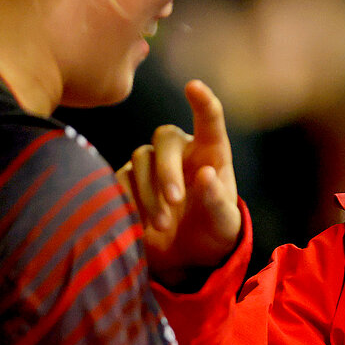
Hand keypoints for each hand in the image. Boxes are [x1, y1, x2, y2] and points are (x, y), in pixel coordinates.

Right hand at [121, 79, 243, 281]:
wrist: (186, 257)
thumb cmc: (212, 232)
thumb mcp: (223, 223)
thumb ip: (217, 201)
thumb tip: (206, 175)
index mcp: (211, 154)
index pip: (209, 121)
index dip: (203, 102)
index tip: (193, 87)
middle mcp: (180, 152)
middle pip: (165, 139)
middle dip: (168, 169)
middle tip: (175, 201)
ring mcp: (151, 164)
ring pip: (141, 160)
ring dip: (151, 193)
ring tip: (162, 225)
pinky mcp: (128, 182)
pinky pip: (121, 181)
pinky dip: (131, 201)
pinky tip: (142, 224)